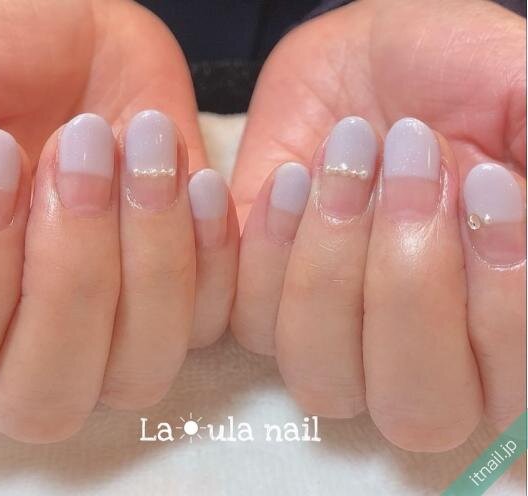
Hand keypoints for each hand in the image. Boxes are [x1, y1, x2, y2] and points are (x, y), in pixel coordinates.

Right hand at [0, 0, 238, 442]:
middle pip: (47, 398)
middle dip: (71, 274)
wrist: (77, 40)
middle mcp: (27, 341)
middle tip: (80, 148)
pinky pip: (209, 322)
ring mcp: (113, 331)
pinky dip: (211, 255)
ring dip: (150, 262)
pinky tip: (196, 178)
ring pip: (139, 370)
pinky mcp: (183, 299)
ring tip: (145, 151)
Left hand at [230, 0, 525, 450]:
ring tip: (342, 157)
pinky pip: (250, 322)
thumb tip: (525, 220)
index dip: (499, 298)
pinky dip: (264, 249)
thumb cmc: (453, 75)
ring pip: (321, 375)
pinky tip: (289, 175)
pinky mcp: (263, 302)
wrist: (361, 54)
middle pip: (415, 410)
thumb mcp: (518, 94)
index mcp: (496, 330)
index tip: (483, 181)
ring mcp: (334, 337)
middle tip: (406, 162)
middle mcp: (418, 356)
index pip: (507, 382)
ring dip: (328, 266)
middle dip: (408, 284)